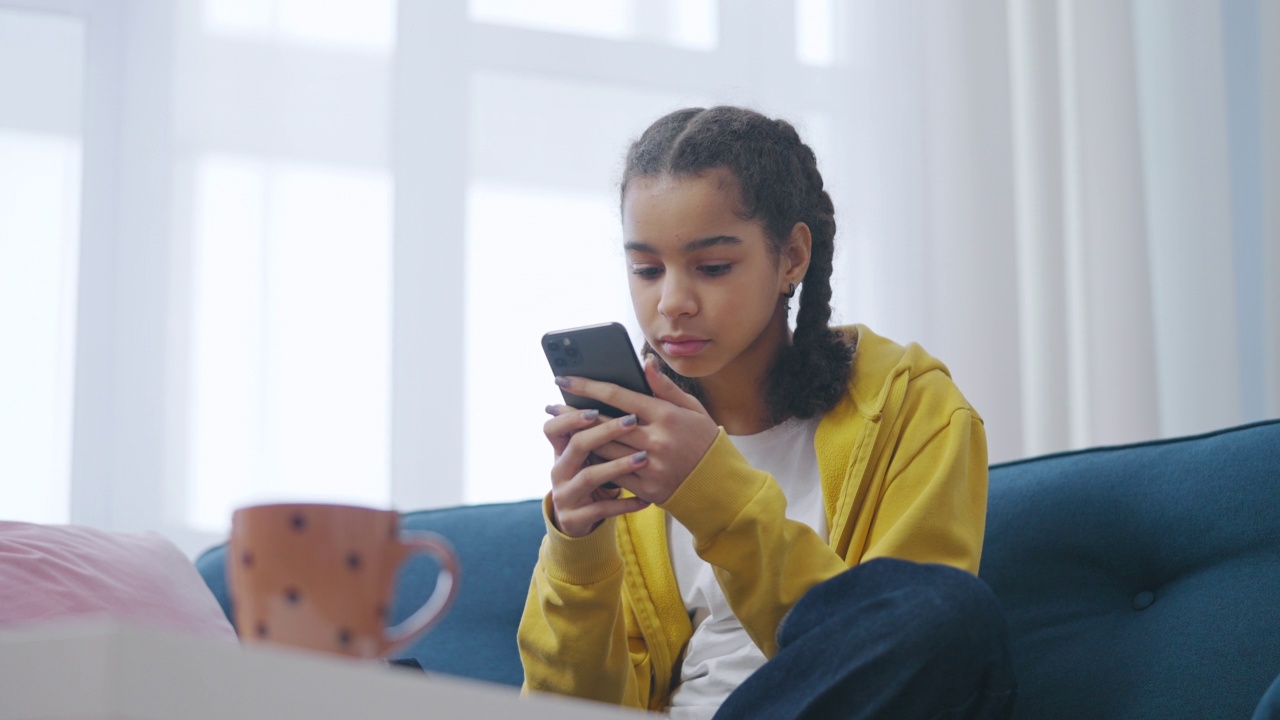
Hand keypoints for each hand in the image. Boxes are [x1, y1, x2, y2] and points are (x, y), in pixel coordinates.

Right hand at [544, 407, 651, 537]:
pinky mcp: (574, 518)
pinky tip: (645, 499)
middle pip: (576, 445)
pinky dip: (624, 503)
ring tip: (643, 458)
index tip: (596, 408)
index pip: (552, 428)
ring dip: (617, 466)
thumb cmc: (595, 477)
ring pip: (589, 477)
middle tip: (632, 421)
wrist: (581, 521)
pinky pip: (602, 509)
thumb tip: (619, 390)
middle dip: (604, 432)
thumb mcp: (591, 456)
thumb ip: (599, 430)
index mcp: (561, 451)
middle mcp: (559, 471)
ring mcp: (565, 495)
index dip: (570, 418)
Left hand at [553, 355, 718, 505]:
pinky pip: (612, 474)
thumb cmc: (704, 441)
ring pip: (604, 449)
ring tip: (561, 427)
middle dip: (574, 413)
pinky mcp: (646, 487)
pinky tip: (580, 454)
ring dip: (579, 438)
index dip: (588, 386)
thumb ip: (665, 387)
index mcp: (666, 415)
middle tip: (552, 405)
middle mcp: (656, 440)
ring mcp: (650, 466)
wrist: (718, 485)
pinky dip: (595, 462)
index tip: (566, 379)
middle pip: (604, 423)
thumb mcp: (692, 409)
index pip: (618, 396)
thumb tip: (645, 362)